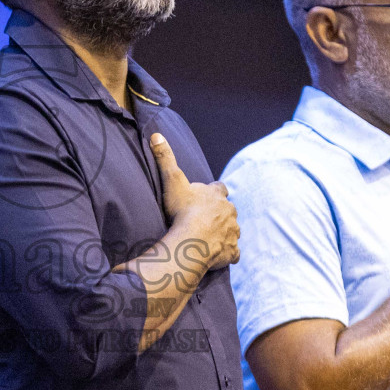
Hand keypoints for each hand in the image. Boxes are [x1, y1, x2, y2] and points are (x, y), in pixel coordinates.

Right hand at [151, 133, 238, 270]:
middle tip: (205, 219)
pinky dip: (227, 253)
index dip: (214, 191)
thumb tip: (156, 134)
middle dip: (220, 213)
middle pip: (228, 209)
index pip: (220, 188)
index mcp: (217, 194)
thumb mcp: (172, 180)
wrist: (193, 241)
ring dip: (224, 233)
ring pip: (232, 230)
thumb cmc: (183, 210)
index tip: (206, 196)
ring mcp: (233, 232)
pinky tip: (218, 255)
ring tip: (210, 239)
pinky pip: (233, 252)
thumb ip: (165, 158)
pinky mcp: (232, 251)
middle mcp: (229, 211)